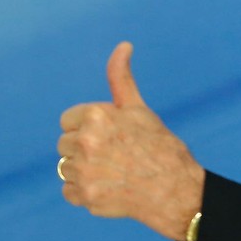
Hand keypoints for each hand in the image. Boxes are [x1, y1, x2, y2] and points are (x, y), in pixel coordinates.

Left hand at [57, 42, 204, 240]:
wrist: (176, 188)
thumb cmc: (159, 145)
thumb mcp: (138, 108)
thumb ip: (121, 77)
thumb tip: (124, 44)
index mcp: (95, 115)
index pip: (68, 120)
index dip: (88, 127)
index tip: (110, 135)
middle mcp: (86, 141)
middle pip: (64, 144)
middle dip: (84, 149)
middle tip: (114, 155)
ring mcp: (84, 171)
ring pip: (66, 168)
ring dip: (84, 171)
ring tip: (113, 172)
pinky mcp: (85, 196)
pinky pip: (69, 192)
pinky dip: (85, 193)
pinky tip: (109, 187)